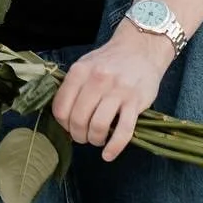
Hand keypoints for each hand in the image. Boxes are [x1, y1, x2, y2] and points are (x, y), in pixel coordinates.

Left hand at [51, 22, 173, 160]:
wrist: (141, 48)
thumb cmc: (109, 60)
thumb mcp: (85, 65)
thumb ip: (73, 88)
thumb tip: (64, 119)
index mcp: (80, 72)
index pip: (61, 108)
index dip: (63, 124)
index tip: (69, 127)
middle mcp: (97, 80)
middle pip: (78, 120)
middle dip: (78, 136)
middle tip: (83, 137)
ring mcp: (118, 91)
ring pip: (98, 126)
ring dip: (94, 140)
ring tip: (97, 140)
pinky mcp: (136, 102)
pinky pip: (123, 131)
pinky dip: (114, 147)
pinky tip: (108, 154)